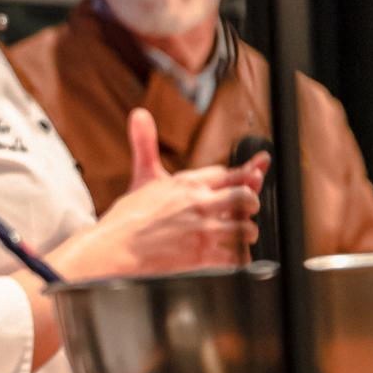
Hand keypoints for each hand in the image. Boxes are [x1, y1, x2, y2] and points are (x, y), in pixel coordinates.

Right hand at [53, 108, 268, 278]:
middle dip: (251, 204)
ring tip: (240, 237)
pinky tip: (231, 258)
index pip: (228, 174)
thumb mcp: (141, 177)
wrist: (115, 248)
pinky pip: (236, 257)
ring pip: (246, 228)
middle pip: (245, 197)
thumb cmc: (128, 216)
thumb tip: (139, 113)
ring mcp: (203, 229)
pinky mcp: (203, 255)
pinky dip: (238, 259)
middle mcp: (199, 203)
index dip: (244, 175)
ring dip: (246, 233)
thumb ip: (145, 145)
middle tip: (247, 211)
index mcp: (187, 183)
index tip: (258, 171)